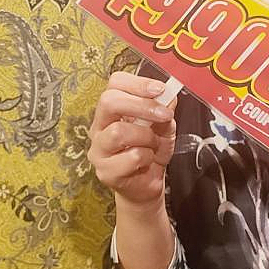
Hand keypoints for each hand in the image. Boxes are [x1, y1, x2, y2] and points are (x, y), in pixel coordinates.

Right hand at [88, 71, 176, 205]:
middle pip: (109, 102)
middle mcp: (100, 126)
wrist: (148, 184)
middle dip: (142, 105)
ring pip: (118, 132)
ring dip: (146, 136)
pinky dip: (147, 157)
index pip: (115, 83)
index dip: (138, 83)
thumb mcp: (163, 124)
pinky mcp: (105, 171)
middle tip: (164, 114)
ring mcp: (99, 149)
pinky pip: (130, 157)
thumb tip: (169, 93)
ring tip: (154, 144)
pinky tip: (147, 161)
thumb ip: (164, 107)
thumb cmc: (151, 151)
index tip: (160, 89)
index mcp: (112, 109)